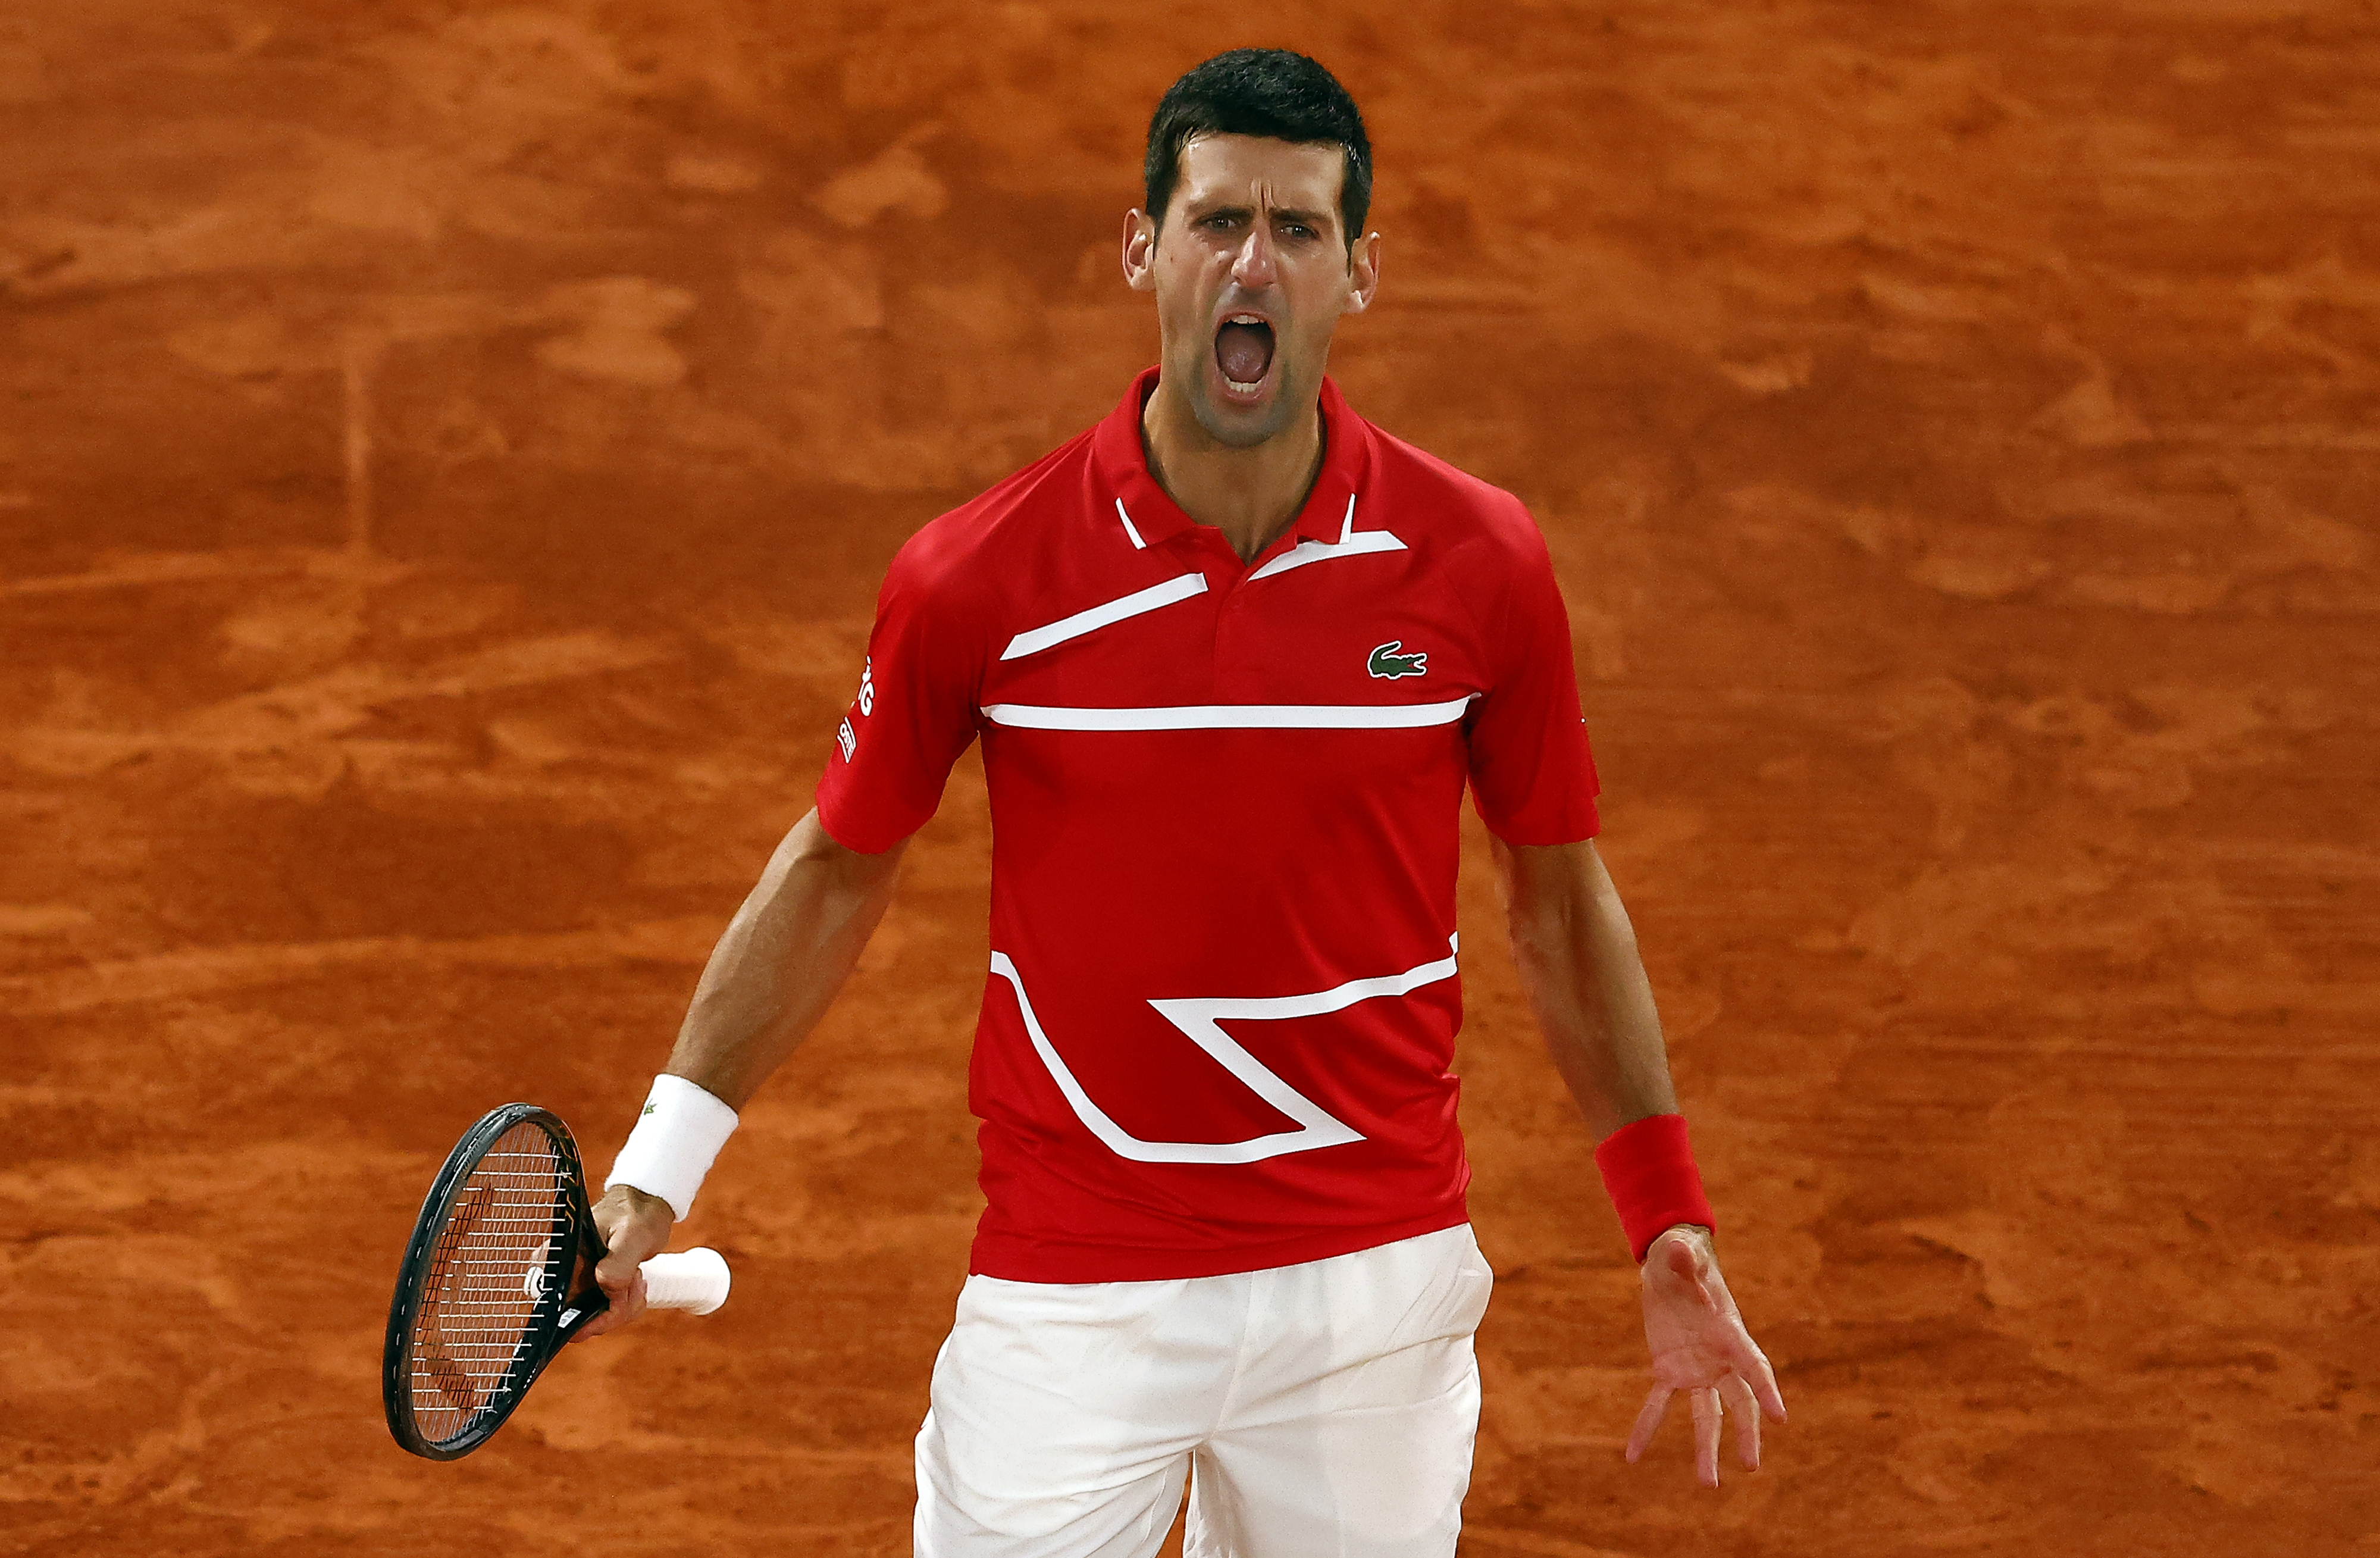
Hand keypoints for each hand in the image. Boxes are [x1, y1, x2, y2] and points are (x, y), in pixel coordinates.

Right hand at [570, 1184, 672, 1341]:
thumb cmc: (635, 1213)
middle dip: (611, 1310)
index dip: (583, 1316)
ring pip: (594, 1319)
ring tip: (636, 1277)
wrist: (647, 1205)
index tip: (612, 1303)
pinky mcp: (593, 1287)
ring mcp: (578, 1282)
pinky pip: (606, 1312)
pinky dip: (626, 1305)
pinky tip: (635, 1283)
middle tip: (632, 1281)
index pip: (555, 1305)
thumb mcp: (631, 1236)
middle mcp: (563, 1273)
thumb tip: (604, 1288)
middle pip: (576, 1318)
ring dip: (623, 1306)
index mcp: (560, 1258)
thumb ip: (617, 1265)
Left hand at [1625, 1225, 1785, 1486]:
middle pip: (1739, 1402)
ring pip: (1706, 1415)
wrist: (1670, 1264)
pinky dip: (1646, 1429)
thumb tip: (1680, 1251)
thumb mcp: (1682, 1251)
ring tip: (1708, 1484)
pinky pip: (1658, 1405)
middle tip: (1752, 1464)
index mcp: (1730, 1332)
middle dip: (1746, 1433)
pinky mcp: (1669, 1370)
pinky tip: (1632, 1457)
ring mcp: (1696, 1369)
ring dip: (1706, 1448)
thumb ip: (1684, 1256)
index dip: (1767, 1389)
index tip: (1781, 1418)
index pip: (1754, 1365)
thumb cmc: (1683, 1254)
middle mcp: (1719, 1359)